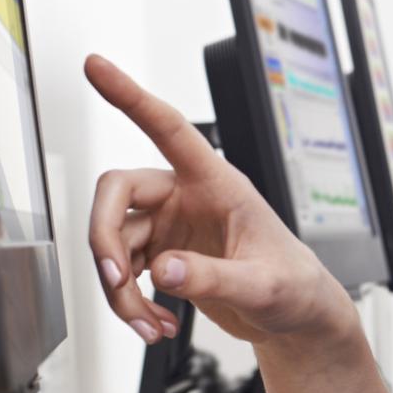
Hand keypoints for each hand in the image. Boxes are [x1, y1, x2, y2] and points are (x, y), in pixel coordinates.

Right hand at [84, 54, 352, 350]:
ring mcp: (170, 226)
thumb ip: (215, 277)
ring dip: (119, 290)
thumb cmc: (295, 287)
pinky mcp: (162, 256)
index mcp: (218, 183)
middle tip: (116, 280)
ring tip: (149, 326)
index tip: (96, 66)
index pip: (168, 127)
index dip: (130, 95)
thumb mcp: (263, 286)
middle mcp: (187, 196)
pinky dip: (129, 303)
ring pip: (113, 243)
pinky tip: (155, 325)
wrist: (296, 317)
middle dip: (104, 238)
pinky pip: (122, 272)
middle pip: (116, 192)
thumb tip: (165, 271)